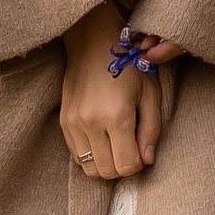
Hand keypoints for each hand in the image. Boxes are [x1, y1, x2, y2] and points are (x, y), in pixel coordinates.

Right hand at [59, 3, 167, 181]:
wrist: (94, 42)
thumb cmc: (130, 65)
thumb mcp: (151, 93)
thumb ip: (151, 130)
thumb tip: (147, 160)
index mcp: (117, 115)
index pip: (126, 166)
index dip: (138, 164)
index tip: (141, 149)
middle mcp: (91, 123)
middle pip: (107, 172)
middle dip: (122, 166)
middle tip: (130, 147)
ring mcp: (73, 124)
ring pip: (89, 169)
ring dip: (105, 164)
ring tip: (115, 143)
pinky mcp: (63, 122)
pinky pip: (77, 156)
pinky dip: (91, 155)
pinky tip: (102, 138)